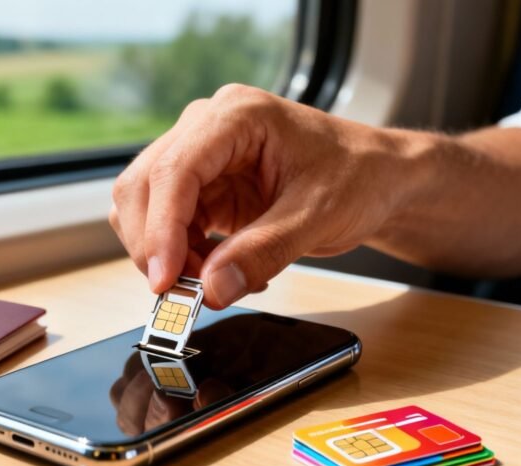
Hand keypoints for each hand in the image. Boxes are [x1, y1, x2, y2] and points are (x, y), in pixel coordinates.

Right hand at [109, 83, 405, 307]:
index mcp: (237, 116)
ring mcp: (199, 156)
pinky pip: (165, 226)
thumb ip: (262, 252)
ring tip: (213, 280)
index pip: (175, 170)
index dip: (161, 228)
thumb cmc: (358, 176)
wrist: (377, 178)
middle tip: (184, 293)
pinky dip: (181, 257)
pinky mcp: (199, 186)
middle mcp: (206, 128)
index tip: (164, 279)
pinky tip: (219, 269)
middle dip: (156, 245)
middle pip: (143, 186)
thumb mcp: (318, 216)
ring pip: (143, 208)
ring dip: (166, 254)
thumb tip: (211, 289)